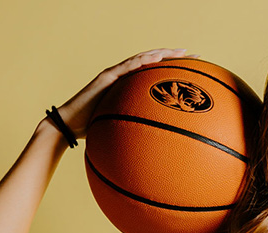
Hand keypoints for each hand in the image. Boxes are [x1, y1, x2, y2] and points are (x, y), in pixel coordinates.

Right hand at [55, 48, 193, 138]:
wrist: (70, 126)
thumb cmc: (97, 129)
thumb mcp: (125, 128)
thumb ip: (142, 129)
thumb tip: (163, 145)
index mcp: (131, 86)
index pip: (156, 72)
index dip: (175, 68)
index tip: (195, 68)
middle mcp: (124, 76)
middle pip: (153, 62)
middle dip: (175, 57)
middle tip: (197, 56)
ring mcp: (115, 74)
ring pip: (142, 59)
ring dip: (162, 54)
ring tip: (180, 52)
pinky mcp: (105, 77)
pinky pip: (125, 68)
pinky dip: (141, 62)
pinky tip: (155, 59)